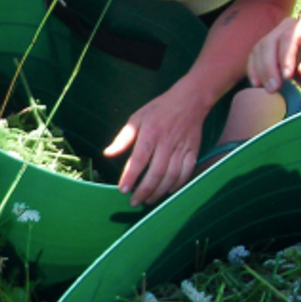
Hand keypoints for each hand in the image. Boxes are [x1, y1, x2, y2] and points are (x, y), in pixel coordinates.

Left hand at [104, 85, 210, 207]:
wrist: (190, 99)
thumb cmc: (159, 109)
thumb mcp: (137, 117)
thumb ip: (123, 138)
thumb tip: (107, 154)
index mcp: (151, 133)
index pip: (139, 159)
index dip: (130, 176)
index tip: (122, 190)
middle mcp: (167, 142)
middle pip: (156, 172)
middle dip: (144, 190)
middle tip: (133, 202)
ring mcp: (182, 147)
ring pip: (171, 175)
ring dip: (159, 191)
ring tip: (148, 200)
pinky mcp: (193, 150)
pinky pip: (186, 172)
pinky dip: (177, 184)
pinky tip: (168, 191)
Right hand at [247, 12, 300, 92]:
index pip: (290, 37)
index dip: (285, 57)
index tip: (287, 77)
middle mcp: (287, 24)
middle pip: (270, 42)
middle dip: (269, 67)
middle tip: (274, 87)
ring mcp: (275, 32)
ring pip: (259, 49)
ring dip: (260, 70)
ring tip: (269, 89)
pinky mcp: (266, 42)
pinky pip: (254, 54)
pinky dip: (253, 69)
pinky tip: (257, 83)